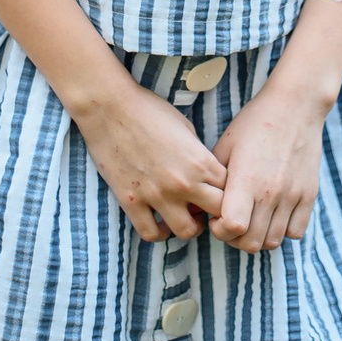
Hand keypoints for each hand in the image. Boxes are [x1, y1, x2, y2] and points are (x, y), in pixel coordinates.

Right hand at [72, 80, 226, 242]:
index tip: (220, 192)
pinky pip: (151, 234)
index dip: (229, 193)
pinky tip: (158, 221)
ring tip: (184, 216)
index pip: (231, 191)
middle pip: (218, 214)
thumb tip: (206, 176)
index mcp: (200, 162)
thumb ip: (199, 156)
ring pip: (187, 232)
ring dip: (189, 226)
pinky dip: (158, 232)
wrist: (109, 107)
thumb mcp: (186, 128)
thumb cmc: (149, 111)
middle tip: (207, 208)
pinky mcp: (131, 202)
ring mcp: (157, 195)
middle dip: (216, 213)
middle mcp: (183, 183)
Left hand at [208, 83, 329, 252]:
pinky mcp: (309, 195)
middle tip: (231, 221)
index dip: (219, 229)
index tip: (216, 217)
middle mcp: (271, 192)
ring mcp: (292, 195)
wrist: (295, 106)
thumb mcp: (224, 146)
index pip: (232, 228)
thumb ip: (213, 180)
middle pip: (251, 243)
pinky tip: (273, 214)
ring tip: (251, 219)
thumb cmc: (254, 124)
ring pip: (273, 241)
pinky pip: (296, 232)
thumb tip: (201, 206)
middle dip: (235, 239)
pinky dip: (282, 231)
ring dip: (258, 237)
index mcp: (246, 180)